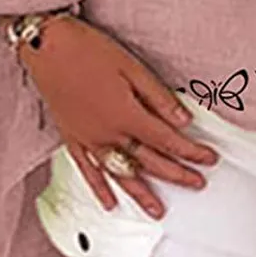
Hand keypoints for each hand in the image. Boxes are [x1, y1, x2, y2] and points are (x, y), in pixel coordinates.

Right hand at [15, 15, 219, 218]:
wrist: (47, 46)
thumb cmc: (88, 49)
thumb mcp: (132, 66)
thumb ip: (158, 97)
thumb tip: (183, 119)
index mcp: (126, 114)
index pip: (167, 140)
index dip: (191, 151)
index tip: (208, 159)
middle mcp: (108, 133)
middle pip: (149, 161)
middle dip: (176, 174)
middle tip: (197, 183)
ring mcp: (88, 139)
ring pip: (121, 174)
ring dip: (142, 193)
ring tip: (158, 210)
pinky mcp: (72, 138)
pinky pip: (88, 171)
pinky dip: (100, 189)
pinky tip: (110, 203)